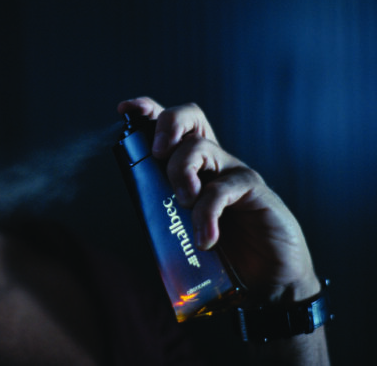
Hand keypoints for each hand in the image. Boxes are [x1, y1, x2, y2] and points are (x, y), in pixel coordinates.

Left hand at [117, 97, 319, 302]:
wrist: (269, 283)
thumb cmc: (222, 255)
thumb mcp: (182, 230)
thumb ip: (164, 212)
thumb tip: (134, 200)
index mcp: (193, 167)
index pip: (172, 127)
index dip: (149, 111)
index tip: (125, 109)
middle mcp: (213, 162)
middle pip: (190, 118)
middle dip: (167, 125)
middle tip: (158, 154)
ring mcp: (234, 173)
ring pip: (201, 148)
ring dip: (181, 172)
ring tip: (183, 203)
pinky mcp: (254, 191)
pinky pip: (221, 188)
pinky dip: (206, 214)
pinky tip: (206, 239)